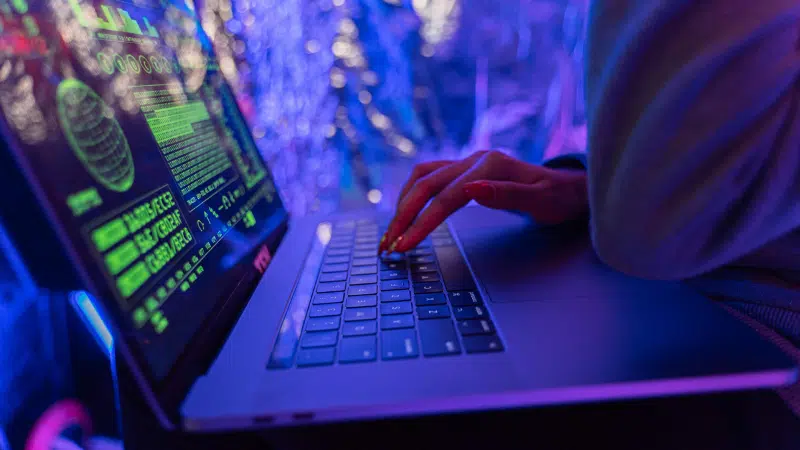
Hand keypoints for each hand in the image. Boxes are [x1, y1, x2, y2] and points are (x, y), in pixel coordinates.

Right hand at [379, 150, 588, 252]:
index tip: (405, 246)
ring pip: (422, 177)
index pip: (446, 197)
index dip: (422, 222)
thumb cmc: (558, 199)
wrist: (569, 187)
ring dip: (402, 203)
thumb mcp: (541, 202)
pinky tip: (405, 211)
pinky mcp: (465, 169)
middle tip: (387, 245)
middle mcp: (474, 159)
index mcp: (490, 165)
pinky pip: (429, 176)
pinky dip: (412, 194)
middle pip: (425, 185)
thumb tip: (471, 190)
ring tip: (391, 232)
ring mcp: (468, 162)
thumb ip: (506, 195)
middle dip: (403, 216)